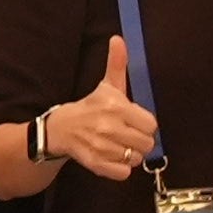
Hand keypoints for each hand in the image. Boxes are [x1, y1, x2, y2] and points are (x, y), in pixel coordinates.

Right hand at [39, 38, 159, 179]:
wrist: (61, 129)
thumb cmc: (90, 106)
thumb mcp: (106, 85)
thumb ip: (117, 63)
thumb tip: (118, 39)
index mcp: (116, 107)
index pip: (151, 124)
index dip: (144, 124)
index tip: (134, 122)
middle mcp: (109, 127)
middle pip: (146, 143)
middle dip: (139, 140)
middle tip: (127, 135)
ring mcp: (102, 148)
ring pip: (136, 159)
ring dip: (130, 155)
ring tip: (118, 145)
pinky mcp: (96, 164)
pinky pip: (123, 173)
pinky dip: (121, 168)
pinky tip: (112, 157)